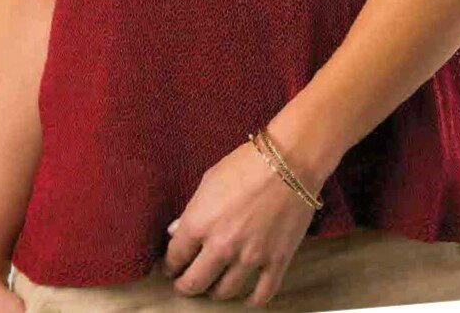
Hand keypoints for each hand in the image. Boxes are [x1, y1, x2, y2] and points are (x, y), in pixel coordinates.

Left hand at [161, 137, 323, 307]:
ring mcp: (250, 258)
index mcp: (200, 223)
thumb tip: (176, 232)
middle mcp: (221, 247)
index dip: (169, 265)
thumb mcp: (210, 180)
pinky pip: (262, 294)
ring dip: (215, 292)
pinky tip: (247, 296)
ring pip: (225, 293)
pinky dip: (251, 300)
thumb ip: (192, 210)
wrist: (290, 160)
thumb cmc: (247, 163)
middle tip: (185, 283)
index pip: (175, 257)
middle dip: (185, 286)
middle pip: (194, 283)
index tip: (170, 266)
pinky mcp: (277, 261)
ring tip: (214, 286)